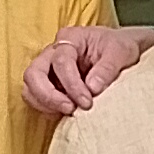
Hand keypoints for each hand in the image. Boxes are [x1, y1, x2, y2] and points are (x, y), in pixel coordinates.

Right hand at [23, 24, 153, 119]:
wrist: (123, 54)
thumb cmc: (121, 48)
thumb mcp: (122, 53)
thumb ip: (107, 68)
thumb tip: (92, 88)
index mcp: (70, 39)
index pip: (60, 61)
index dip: (72, 84)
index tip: (87, 102)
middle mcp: (53, 52)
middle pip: (33, 74)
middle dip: (48, 95)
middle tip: (70, 109)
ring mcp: (49, 70)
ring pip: (30, 88)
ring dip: (45, 104)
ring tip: (69, 113)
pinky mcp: (51, 86)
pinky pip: (37, 99)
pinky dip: (48, 109)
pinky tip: (67, 114)